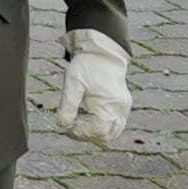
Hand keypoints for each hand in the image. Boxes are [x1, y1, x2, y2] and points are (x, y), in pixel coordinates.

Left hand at [55, 30, 131, 145]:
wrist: (102, 52)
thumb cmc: (86, 66)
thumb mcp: (72, 84)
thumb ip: (67, 106)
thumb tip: (62, 125)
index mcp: (109, 104)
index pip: (98, 131)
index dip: (82, 134)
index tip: (68, 128)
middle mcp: (120, 108)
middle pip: (107, 135)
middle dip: (88, 136)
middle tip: (72, 129)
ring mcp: (124, 107)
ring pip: (113, 132)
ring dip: (97, 134)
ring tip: (80, 126)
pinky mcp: (124, 105)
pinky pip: (117, 124)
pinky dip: (104, 127)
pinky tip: (90, 120)